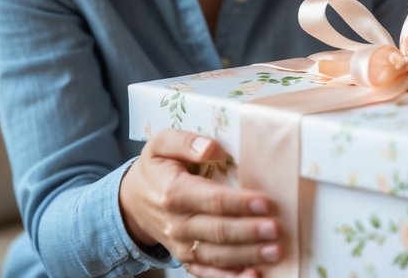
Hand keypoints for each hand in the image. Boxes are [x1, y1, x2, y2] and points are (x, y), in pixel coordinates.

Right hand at [119, 128, 281, 276]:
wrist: (132, 203)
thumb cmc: (154, 170)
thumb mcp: (160, 144)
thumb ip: (185, 141)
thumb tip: (210, 147)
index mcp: (175, 193)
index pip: (212, 200)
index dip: (240, 203)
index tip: (265, 202)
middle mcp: (177, 224)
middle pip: (218, 231)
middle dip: (249, 232)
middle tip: (275, 229)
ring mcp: (182, 245)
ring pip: (217, 255)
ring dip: (248, 256)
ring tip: (274, 251)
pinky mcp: (186, 258)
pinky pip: (207, 273)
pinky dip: (230, 277)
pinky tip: (253, 274)